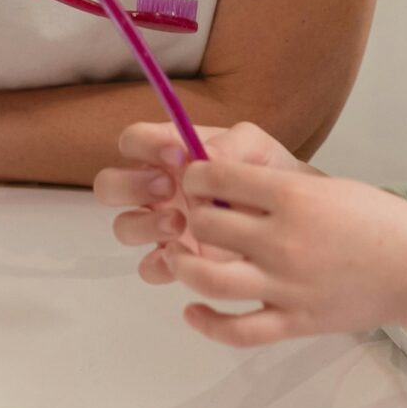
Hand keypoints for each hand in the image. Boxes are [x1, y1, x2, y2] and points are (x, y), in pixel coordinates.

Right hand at [95, 121, 310, 284]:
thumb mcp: (256, 148)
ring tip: (180, 224)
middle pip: (109, 184)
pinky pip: (149, 267)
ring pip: (123, 227)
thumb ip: (230, 145)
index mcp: (169, 153)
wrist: (297, 219)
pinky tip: (188, 256)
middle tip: (166, 188)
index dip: (144, 145)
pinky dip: (162, 263)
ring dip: (144, 225)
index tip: (178, 155)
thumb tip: (201, 156)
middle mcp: (157, 188)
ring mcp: (161, 226)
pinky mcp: (176, 261)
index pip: (132, 140)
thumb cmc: (270, 174)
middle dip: (131, 186)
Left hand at [159, 159, 406, 347]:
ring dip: (184, 267)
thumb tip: (220, 182)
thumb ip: (275, 187)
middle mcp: (283, 240)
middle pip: (205, 225)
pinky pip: (237, 330)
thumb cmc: (377, 220)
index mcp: (293, 196)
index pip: (217, 177)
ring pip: (210, 279)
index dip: (194, 175)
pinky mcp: (295, 322)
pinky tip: (193, 310)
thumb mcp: (326, 187)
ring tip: (179, 258)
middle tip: (190, 217)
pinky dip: (206, 323)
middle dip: (189, 217)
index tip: (194, 179)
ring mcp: (288, 285)